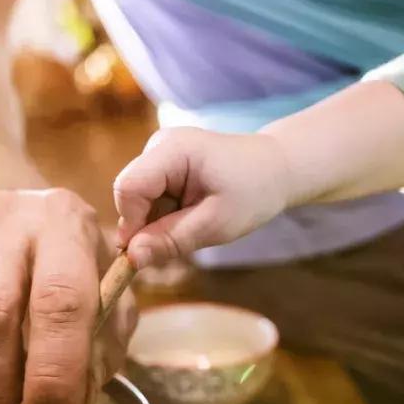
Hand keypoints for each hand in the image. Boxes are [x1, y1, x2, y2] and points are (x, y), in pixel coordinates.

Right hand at [113, 127, 290, 267]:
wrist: (275, 169)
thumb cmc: (253, 192)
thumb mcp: (216, 224)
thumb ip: (171, 240)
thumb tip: (132, 258)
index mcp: (173, 149)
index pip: (129, 187)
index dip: (132, 223)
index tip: (148, 252)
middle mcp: (159, 145)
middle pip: (130, 194)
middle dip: (146, 225)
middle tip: (180, 241)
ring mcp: (158, 153)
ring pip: (137, 200)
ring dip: (157, 222)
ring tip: (192, 225)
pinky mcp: (162, 164)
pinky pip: (149, 198)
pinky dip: (163, 215)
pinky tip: (189, 216)